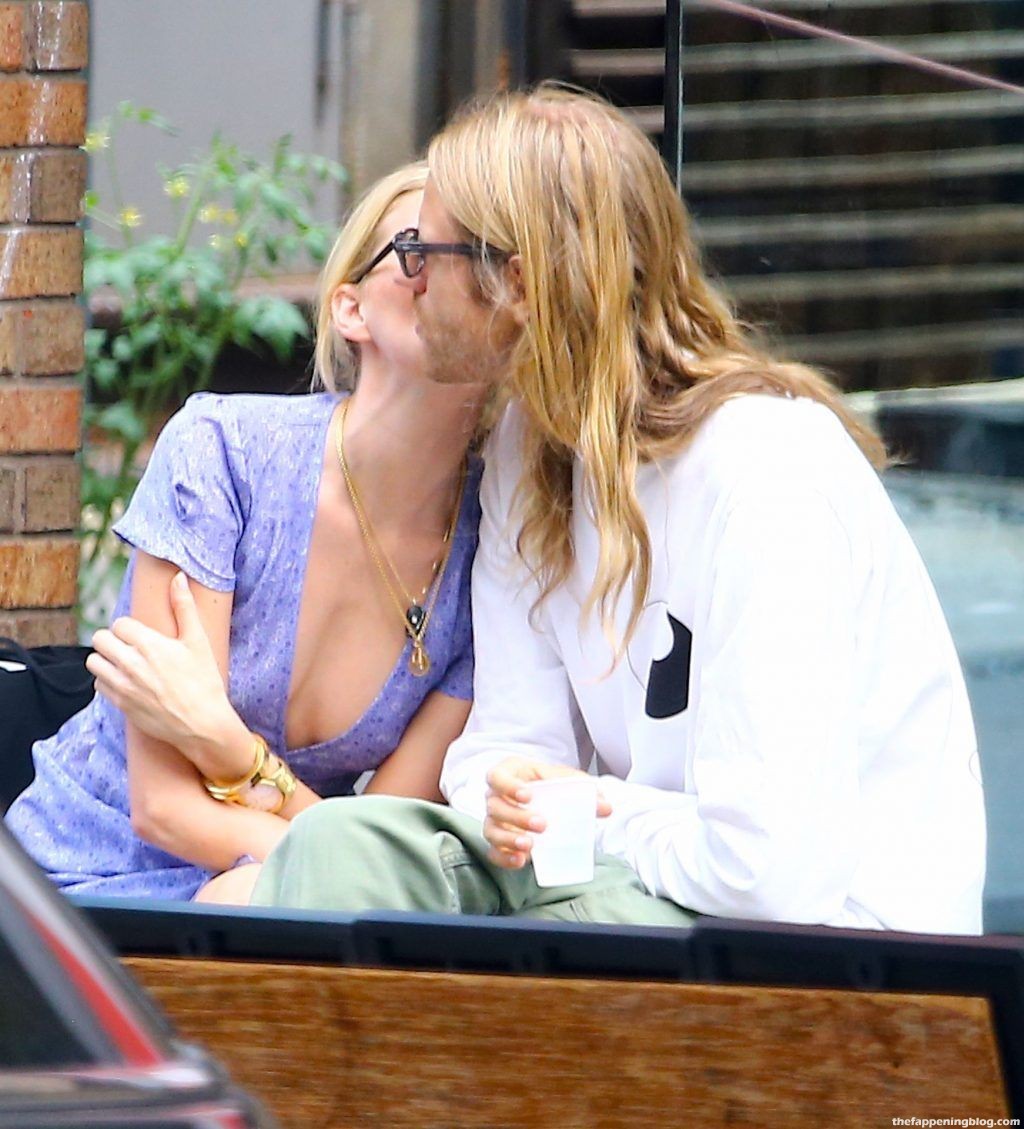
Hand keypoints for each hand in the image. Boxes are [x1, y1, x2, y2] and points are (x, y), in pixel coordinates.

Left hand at [87, 572, 247, 777]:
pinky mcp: (120, 704)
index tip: (142, 636)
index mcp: (149, 644)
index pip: (120, 624)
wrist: (203, 723)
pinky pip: (98, 685)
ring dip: (106, 659)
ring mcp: (123, 685)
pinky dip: (107, 680)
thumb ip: (184, 607)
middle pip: (100, 639)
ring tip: (123, 662)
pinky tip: (125, 681)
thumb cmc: (204, 681)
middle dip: (113, 640)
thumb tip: (178, 577)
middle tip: (128, 646)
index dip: (131, 628)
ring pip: (94, 662)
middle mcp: (131, 664)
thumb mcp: (198, 641)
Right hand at [482, 756, 610, 869]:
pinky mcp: (497, 841)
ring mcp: (494, 819)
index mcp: (508, 773)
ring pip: (491, 830)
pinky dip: (504, 858)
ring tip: (530, 846)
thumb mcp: (566, 780)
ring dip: (508, 840)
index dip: (508, 785)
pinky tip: (520, 861)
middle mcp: (495, 796)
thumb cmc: (550, 784)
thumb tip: (606, 807)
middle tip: (542, 825)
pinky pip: (493, 851)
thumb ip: (585, 790)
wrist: (545, 798)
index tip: (527, 795)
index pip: (496, 776)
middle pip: (495, 806)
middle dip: (516, 817)